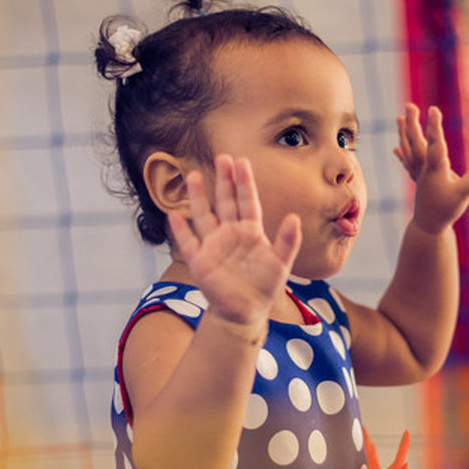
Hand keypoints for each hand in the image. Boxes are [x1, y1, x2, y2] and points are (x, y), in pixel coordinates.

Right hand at [168, 155, 301, 330]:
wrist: (245, 311)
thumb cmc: (265, 286)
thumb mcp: (281, 264)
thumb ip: (288, 241)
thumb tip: (294, 218)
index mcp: (251, 232)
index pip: (247, 202)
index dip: (244, 183)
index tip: (241, 161)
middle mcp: (231, 234)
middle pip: (226, 202)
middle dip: (224, 181)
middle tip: (222, 157)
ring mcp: (213, 246)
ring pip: (204, 216)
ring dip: (199, 197)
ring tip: (195, 176)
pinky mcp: (200, 261)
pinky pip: (188, 242)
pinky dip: (180, 230)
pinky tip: (174, 215)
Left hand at [394, 103, 468, 234]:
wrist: (428, 228)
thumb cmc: (446, 210)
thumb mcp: (464, 195)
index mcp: (435, 169)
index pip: (435, 143)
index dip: (434, 126)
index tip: (433, 109)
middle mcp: (424, 168)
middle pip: (417, 142)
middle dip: (414, 123)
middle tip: (410, 105)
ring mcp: (419, 174)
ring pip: (410, 150)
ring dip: (405, 133)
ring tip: (400, 117)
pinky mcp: (419, 181)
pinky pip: (408, 163)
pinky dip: (402, 154)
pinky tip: (396, 147)